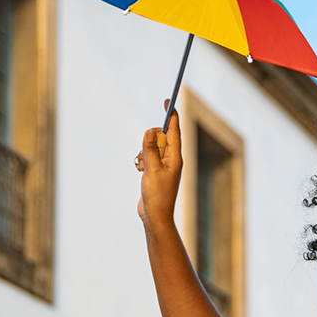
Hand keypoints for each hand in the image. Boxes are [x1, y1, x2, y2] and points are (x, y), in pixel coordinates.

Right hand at [136, 100, 181, 226]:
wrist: (155, 215)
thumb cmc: (157, 195)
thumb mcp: (151, 169)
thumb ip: (150, 149)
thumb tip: (151, 131)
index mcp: (176, 157)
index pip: (174, 131)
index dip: (171, 115)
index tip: (168, 101)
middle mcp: (171, 159)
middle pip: (160, 137)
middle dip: (149, 142)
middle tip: (146, 156)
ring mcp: (163, 165)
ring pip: (150, 147)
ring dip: (143, 154)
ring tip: (143, 168)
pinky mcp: (155, 171)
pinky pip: (146, 157)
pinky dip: (141, 161)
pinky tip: (140, 172)